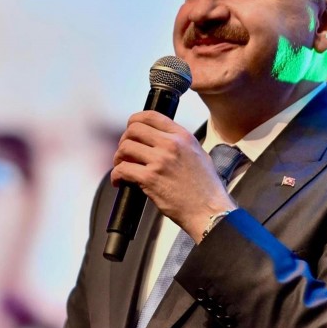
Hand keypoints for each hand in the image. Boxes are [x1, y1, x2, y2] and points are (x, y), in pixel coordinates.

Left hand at [111, 110, 235, 240]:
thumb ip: (180, 143)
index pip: (151, 116)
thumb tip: (161, 140)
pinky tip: (120, 181)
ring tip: (122, 166)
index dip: (134, 121)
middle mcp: (171, 144)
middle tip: (125, 152)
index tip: (130, 129)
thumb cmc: (207, 189)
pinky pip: (123, 169)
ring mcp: (160, 161)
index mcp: (182, 136)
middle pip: (134, 130)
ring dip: (119, 158)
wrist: (210, 211)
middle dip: (125, 140)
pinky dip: (116, 175)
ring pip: (125, 147)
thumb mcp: (199, 154)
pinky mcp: (150, 178)